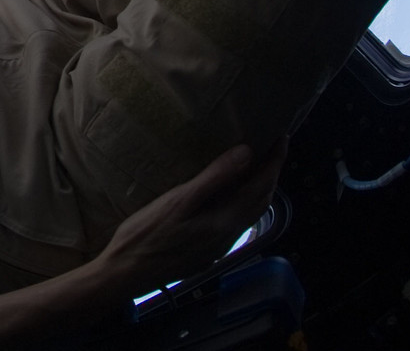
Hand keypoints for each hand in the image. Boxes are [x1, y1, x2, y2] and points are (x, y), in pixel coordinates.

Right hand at [89, 138, 286, 297]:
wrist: (127, 272)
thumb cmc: (147, 235)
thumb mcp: (179, 201)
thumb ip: (214, 178)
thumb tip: (247, 153)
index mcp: (225, 221)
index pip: (261, 187)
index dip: (275, 162)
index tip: (282, 137)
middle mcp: (229, 235)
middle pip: (262, 201)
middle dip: (271, 174)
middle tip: (272, 147)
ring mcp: (219, 245)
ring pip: (251, 213)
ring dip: (259, 189)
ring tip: (256, 166)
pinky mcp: (208, 249)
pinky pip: (237, 221)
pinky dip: (244, 201)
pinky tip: (230, 194)